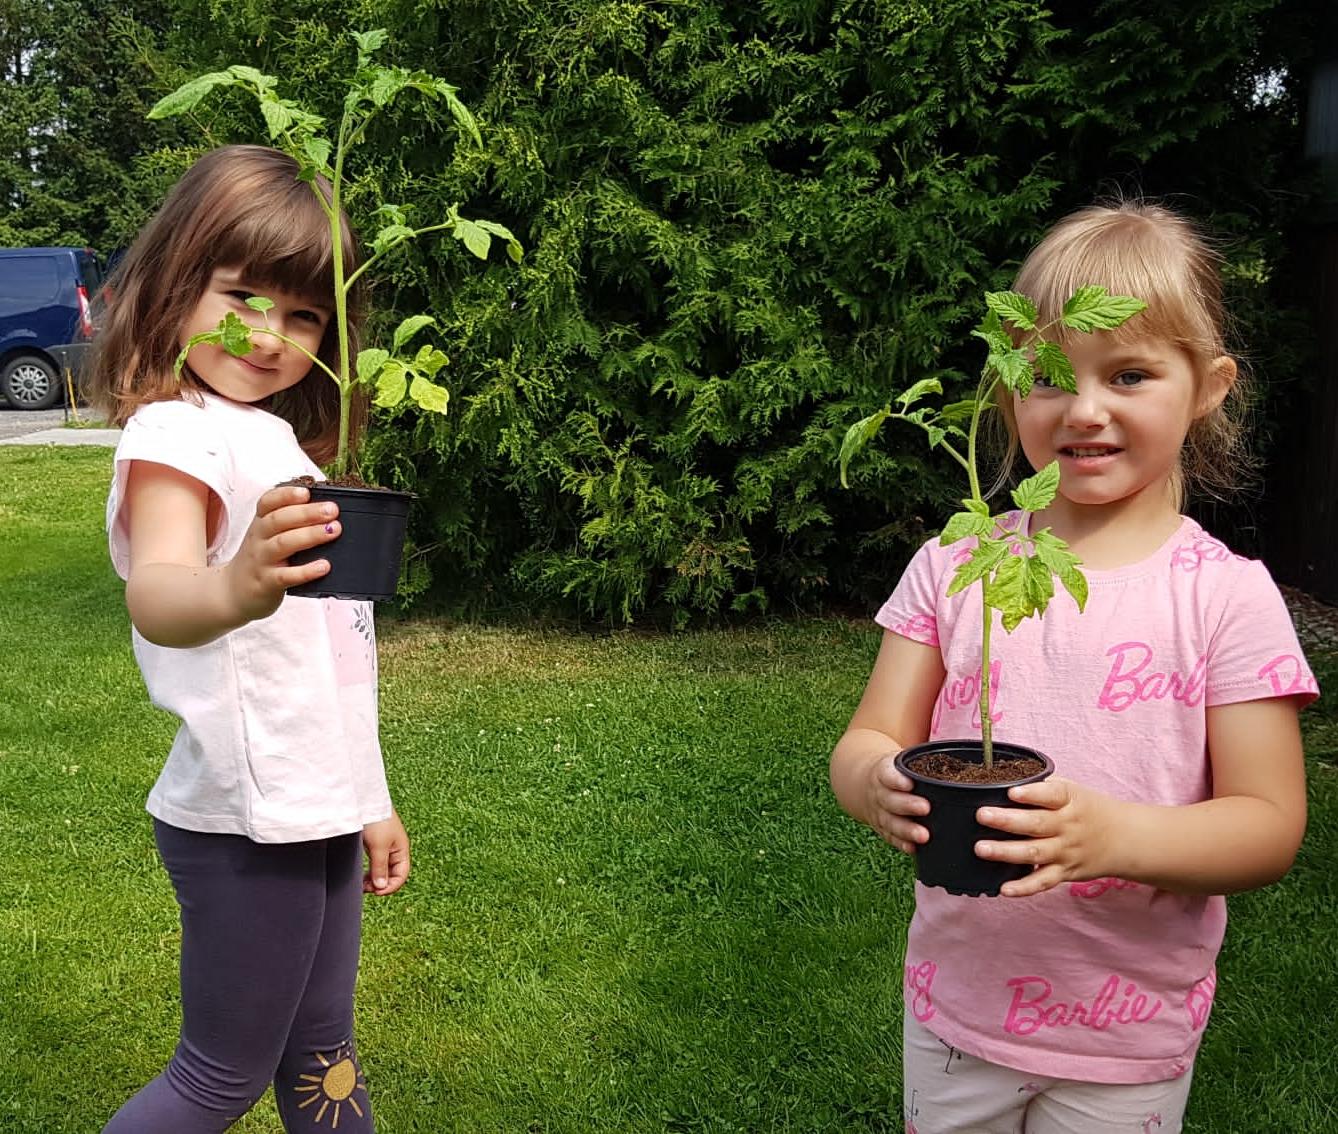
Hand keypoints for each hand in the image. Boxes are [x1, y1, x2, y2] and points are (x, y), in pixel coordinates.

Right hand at [224, 484, 339, 621]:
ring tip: (333, 530)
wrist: (233, 593)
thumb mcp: (267, 536)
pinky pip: (286, 576)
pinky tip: (324, 566)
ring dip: (310, 535)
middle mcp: (259, 538)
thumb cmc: (260, 560)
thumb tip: (325, 511)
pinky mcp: (267, 583)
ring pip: (283, 543)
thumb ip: (290, 523)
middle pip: (279, 520)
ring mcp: (262, 560)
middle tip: (332, 510)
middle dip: (308, 512)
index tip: (306, 491)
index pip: (268, 502)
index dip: (286, 495)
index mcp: (260, 523)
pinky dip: (306, 571)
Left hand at [363, 812, 410, 895]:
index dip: (390, 886)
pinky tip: (362, 874)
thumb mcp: (379, 847)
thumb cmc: (377, 820)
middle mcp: (395, 849)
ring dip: (374, 878)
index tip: (376, 892)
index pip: (401, 875)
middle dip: (380, 884)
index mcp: (402, 849)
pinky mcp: (375, 843)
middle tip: (365, 889)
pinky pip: (375, 862)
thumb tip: (381, 886)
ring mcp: (385, 846)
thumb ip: (380, 867)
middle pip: (392, 874)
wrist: (366, 800)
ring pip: (382, 869)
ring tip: (362, 883)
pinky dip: (370, 870)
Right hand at [863, 753, 931, 854]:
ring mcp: (880, 812)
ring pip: (890, 822)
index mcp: (883, 772)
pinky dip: (901, 843)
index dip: (897, 780)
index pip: (888, 774)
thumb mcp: (901, 761)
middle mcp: (879, 793)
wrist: (865, 785)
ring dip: (906, 829)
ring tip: (924, 836)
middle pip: (890, 800)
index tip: (910, 783)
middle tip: (925, 808)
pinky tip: (913, 849)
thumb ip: (922, 762)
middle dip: (907, 805)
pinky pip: (891, 837)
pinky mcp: (882, 828)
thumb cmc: (896, 772)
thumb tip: (964, 759)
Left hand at [974, 777, 1122, 896]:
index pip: (1052, 795)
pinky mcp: (1064, 872)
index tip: (1011, 792)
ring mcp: (1065, 851)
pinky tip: (1004, 889)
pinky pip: (1043, 882)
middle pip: (1037, 824)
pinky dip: (1024, 888)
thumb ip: (1041, 788)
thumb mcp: (1071, 791)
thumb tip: (1001, 782)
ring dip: (1006, 852)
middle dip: (1007, 820)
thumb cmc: (1088, 810)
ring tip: (981, 848)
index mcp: (1069, 800)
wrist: (1124, 839)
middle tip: (982, 815)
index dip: (1032, 794)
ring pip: (1035, 853)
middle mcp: (1067, 826)